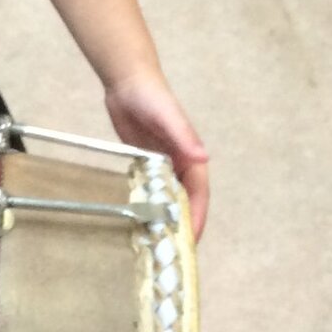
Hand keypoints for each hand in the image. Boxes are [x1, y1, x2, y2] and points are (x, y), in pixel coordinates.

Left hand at [105, 74, 209, 240]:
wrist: (128, 81)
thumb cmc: (151, 97)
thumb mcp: (168, 116)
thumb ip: (184, 136)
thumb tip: (203, 159)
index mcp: (189, 157)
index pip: (197, 194)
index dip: (195, 217)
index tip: (189, 240)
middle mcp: (179, 163)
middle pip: (185, 200)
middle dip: (183, 224)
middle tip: (173, 251)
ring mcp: (162, 163)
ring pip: (169, 196)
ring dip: (167, 217)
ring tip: (158, 242)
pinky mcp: (146, 160)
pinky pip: (152, 188)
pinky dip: (150, 204)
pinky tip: (140, 219)